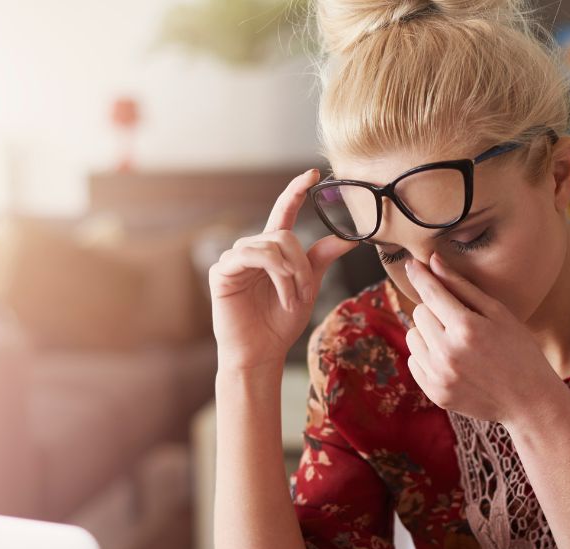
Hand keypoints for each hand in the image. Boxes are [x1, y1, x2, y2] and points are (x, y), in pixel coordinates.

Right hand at [209, 168, 355, 371]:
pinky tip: (281, 296)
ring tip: (293, 299)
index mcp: (272, 251)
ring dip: (291, 274)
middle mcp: (252, 249)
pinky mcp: (221, 271)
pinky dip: (276, 276)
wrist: (261, 353)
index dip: (296, 191)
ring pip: (272, 245)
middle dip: (302, 265)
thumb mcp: (307, 288)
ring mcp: (234, 259)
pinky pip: (252, 256)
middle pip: (285, 235)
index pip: (284, 212)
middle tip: (306, 292)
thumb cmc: (280, 323)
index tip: (313, 174)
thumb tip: (347, 239)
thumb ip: (320, 260)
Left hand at [402, 252, 569, 428]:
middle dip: (435, 310)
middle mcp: (447, 352)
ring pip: (412, 336)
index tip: (412, 264)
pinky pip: (414, 361)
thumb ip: (462, 287)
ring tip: (455, 341)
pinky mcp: (434, 392)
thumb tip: (433, 262)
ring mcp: (439, 375)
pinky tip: (451, 360)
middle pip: (419, 313)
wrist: (529, 401)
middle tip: (459, 320)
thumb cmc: (519, 350)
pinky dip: (427, 356)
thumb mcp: (498, 313)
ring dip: (428, 333)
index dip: (420, 275)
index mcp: (466, 328)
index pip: (431, 293)